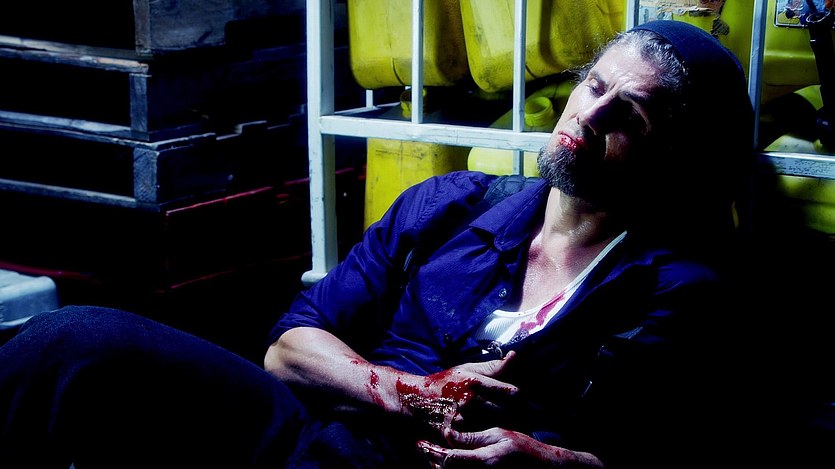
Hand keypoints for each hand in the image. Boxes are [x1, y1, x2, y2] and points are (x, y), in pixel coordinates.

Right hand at [397, 351, 519, 430]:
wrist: (411, 399)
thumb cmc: (443, 383)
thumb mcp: (465, 370)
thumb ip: (491, 366)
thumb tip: (514, 355)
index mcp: (475, 381)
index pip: (510, 392)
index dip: (520, 400)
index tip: (520, 402)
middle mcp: (469, 399)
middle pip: (506, 412)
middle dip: (517, 416)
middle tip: (524, 420)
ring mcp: (460, 418)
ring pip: (494, 427)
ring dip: (504, 429)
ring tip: (510, 429)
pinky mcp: (453, 434)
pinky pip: (478, 439)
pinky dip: (487, 439)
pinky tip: (491, 438)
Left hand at [416, 427, 603, 467]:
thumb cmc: (522, 449)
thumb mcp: (498, 435)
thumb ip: (471, 438)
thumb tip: (446, 433)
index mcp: (485, 461)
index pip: (449, 460)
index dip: (431, 452)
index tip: (419, 443)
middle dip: (430, 462)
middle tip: (419, 449)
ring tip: (428, 457)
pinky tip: (444, 468)